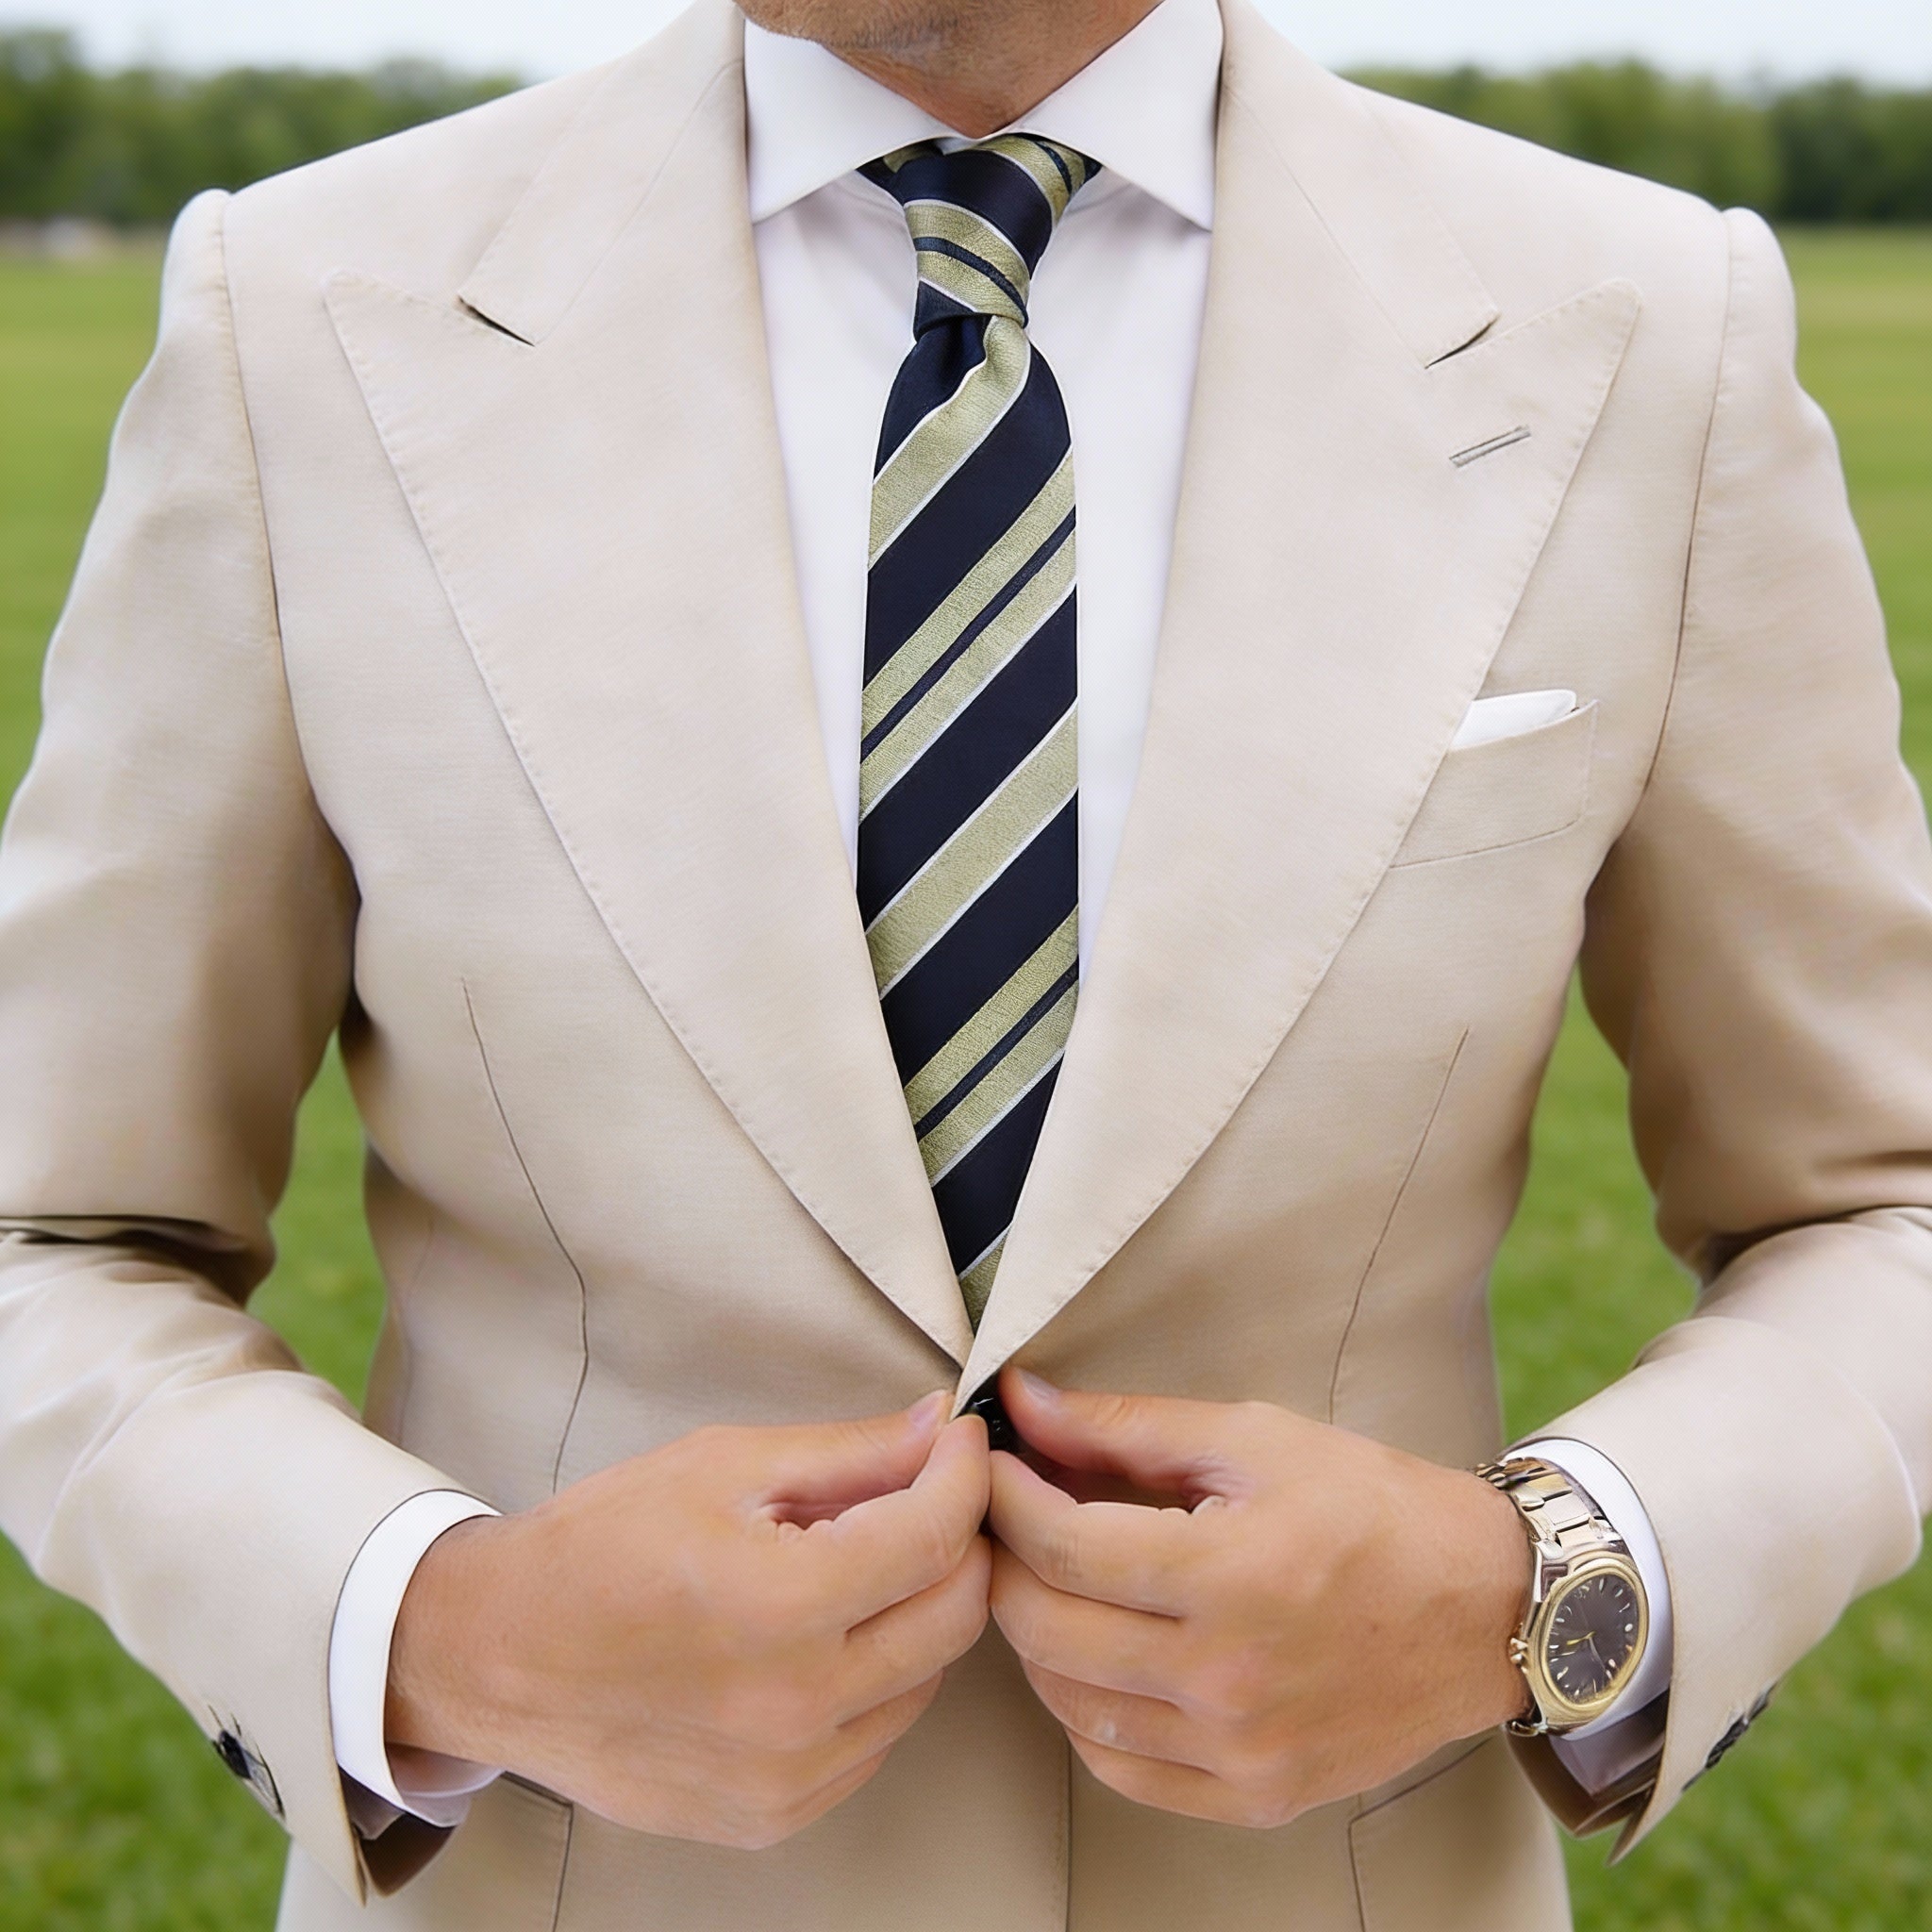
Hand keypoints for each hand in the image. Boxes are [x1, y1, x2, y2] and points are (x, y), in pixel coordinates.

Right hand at [387, 1394, 990, 1847]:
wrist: (498, 1656)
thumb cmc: (599, 1547)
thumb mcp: (722, 1466)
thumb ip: (849, 1453)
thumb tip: (941, 1429)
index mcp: (780, 1606)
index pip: (935, 1536)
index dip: (964, 1474)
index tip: (959, 1442)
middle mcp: (796, 1707)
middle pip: (954, 1616)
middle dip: (958, 1541)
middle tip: (924, 1495)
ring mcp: (787, 1777)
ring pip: (924, 1680)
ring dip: (915, 1612)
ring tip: (854, 1565)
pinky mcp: (773, 1816)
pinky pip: (874, 1738)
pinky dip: (874, 1680)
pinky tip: (821, 1637)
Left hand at [986, 1371, 1529, 1828]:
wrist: (1487, 1609)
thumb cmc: (1375, 1508)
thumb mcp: (1254, 1439)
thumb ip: (1127, 1425)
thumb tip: (1024, 1402)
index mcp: (1233, 1575)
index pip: (1063, 1547)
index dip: (1005, 1498)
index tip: (990, 1465)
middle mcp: (1231, 1677)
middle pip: (1047, 1629)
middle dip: (1004, 1562)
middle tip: (1004, 1518)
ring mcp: (1242, 1750)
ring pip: (1070, 1705)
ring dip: (1035, 1637)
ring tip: (1047, 1579)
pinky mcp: (1256, 1796)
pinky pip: (1122, 1769)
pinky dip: (1084, 1714)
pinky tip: (1095, 1658)